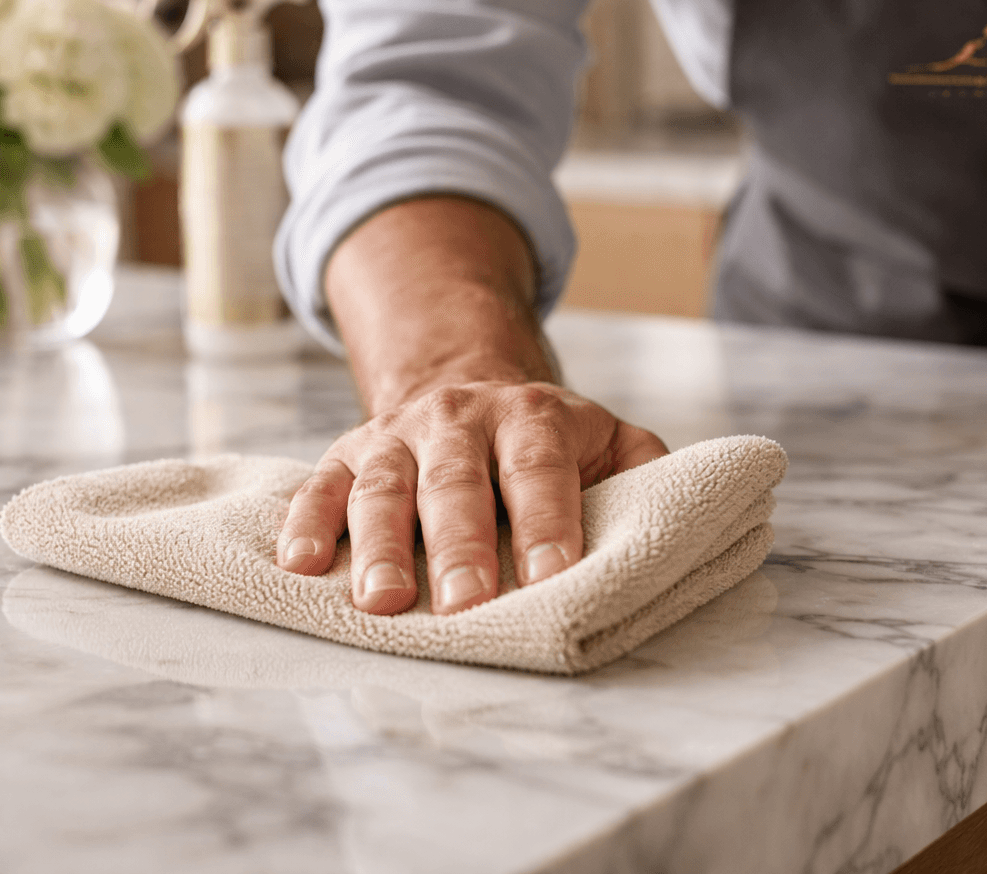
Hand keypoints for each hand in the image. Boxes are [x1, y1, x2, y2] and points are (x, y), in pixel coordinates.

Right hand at [276, 379, 666, 613]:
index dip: (547, 525)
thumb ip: (645, 471)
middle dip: (460, 546)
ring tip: (382, 602)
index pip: (540, 470)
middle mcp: (459, 419)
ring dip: (380, 544)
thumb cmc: (546, 440)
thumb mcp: (607, 438)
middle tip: (466, 604)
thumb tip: (684, 517)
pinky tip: (301, 565)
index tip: (553, 580)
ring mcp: (397, 436)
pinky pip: (320, 486)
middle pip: (456, 482)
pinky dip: (306, 523)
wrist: (465, 382)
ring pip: (384, 486)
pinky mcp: (347, 455)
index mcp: (532, 416)